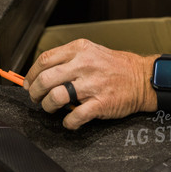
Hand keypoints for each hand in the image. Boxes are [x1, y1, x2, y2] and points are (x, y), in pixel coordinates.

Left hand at [24, 39, 155, 129]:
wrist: (142, 78)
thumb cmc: (115, 66)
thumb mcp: (91, 51)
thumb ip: (68, 59)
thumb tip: (42, 73)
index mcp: (79, 49)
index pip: (44, 59)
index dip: (31, 73)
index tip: (28, 82)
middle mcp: (84, 65)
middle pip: (45, 79)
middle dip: (35, 92)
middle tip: (36, 98)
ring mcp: (92, 84)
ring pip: (56, 97)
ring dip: (48, 106)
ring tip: (50, 108)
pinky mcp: (100, 103)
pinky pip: (75, 116)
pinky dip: (68, 122)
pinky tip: (69, 120)